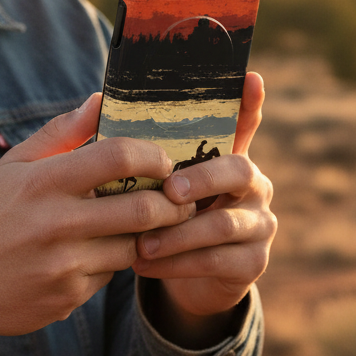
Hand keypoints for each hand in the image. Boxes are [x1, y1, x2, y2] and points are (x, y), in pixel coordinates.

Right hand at [0, 94, 194, 344]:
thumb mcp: (16, 165)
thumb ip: (62, 132)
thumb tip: (101, 99)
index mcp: (43, 181)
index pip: (118, 158)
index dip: (153, 157)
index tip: (163, 161)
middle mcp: (55, 223)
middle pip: (143, 208)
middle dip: (172, 203)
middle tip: (177, 198)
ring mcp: (64, 265)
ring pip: (135, 245)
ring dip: (147, 234)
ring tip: (145, 223)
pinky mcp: (69, 297)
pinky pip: (113, 275)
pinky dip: (116, 261)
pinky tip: (101, 252)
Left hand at [132, 72, 276, 347]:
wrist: (180, 276)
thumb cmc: (159, 216)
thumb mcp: (147, 184)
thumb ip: (128, 148)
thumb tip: (96, 102)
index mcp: (228, 156)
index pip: (245, 122)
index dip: (249, 102)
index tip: (250, 78)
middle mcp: (253, 184)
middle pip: (239, 170)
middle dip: (203, 179)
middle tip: (168, 191)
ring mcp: (259, 223)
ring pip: (223, 224)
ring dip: (178, 234)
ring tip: (141, 243)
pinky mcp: (253, 263)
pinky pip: (216, 261)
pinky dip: (176, 264)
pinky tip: (142, 263)